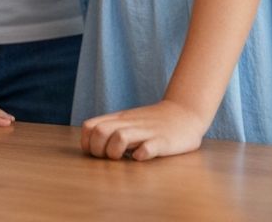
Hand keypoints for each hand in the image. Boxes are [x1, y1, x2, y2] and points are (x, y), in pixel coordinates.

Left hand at [80, 100, 207, 160]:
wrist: (184, 113)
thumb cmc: (152, 122)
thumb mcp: (128, 121)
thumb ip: (111, 129)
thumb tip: (92, 146)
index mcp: (119, 119)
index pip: (89, 126)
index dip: (87, 143)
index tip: (96, 154)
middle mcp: (129, 124)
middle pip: (100, 131)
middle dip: (98, 149)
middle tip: (109, 158)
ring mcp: (146, 132)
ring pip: (120, 137)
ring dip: (115, 151)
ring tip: (123, 158)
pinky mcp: (163, 141)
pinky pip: (149, 147)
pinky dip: (141, 154)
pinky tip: (141, 158)